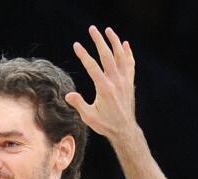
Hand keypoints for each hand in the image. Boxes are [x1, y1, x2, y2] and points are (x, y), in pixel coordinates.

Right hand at [65, 26, 136, 141]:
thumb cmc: (106, 124)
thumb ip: (79, 104)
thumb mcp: (89, 117)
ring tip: (108, 30)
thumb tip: (68, 95)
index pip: (92, 66)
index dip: (83, 54)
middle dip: (99, 41)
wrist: (125, 130)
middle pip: (107, 56)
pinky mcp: (129, 83)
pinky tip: (125, 44)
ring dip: (115, 41)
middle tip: (92, 29)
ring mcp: (124, 81)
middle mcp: (115, 82)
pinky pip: (130, 64)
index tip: (76, 45)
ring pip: (120, 56)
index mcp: (104, 89)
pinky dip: (128, 53)